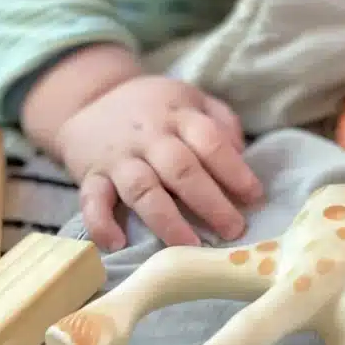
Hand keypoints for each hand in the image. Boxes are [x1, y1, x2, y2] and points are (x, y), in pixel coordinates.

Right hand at [55, 75, 263, 249]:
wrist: (90, 98)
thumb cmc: (154, 107)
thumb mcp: (191, 99)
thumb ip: (221, 122)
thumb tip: (242, 155)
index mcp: (178, 115)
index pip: (210, 141)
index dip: (234, 170)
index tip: (254, 196)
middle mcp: (149, 136)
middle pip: (181, 169)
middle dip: (209, 202)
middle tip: (233, 230)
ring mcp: (119, 157)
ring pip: (142, 189)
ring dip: (166, 220)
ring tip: (190, 246)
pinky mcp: (91, 175)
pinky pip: (91, 200)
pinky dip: (101, 223)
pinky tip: (118, 243)